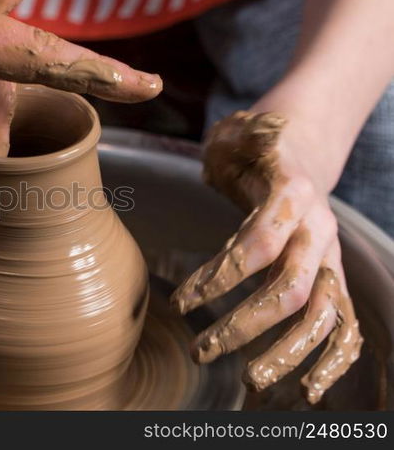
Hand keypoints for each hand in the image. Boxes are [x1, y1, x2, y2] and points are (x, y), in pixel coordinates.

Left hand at [170, 111, 362, 403]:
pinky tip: (311, 390)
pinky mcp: (332, 278)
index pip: (258, 245)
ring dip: (289, 353)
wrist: (303, 149)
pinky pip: (344, 326)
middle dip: (246, 325)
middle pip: (289, 289)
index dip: (220, 276)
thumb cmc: (257, 146)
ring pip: (321, 315)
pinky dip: (333, 360)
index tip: (180, 303)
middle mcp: (318, 231)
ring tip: (253, 381)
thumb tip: (232, 152)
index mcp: (292, 195)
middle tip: (203, 351)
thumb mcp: (240, 134)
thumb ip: (237, 146)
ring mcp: (330, 258)